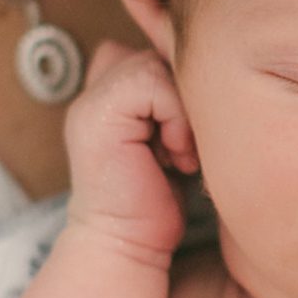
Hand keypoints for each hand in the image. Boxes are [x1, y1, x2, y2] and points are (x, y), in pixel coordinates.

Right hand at [63, 39, 197, 260]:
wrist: (128, 246)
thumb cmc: (157, 202)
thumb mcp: (173, 140)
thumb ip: (173, 102)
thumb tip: (205, 63)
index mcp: (110, 94)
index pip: (157, 52)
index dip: (183, 87)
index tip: (186, 139)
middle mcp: (95, 90)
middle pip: (160, 54)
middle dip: (185, 98)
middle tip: (186, 148)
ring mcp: (92, 100)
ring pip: (158, 65)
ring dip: (182, 111)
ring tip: (180, 154)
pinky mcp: (98, 113)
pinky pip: (153, 83)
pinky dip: (175, 118)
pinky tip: (175, 156)